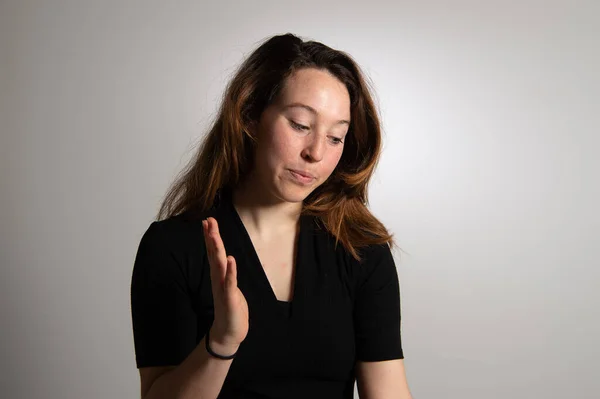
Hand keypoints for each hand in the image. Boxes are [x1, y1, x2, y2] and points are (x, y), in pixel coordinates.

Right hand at [202, 217, 248, 354]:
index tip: (208, 221)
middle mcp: (219, 280)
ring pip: (219, 265)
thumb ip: (225, 273)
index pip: (213, 253)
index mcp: (219, 276)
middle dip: (211, 237)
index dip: (210, 237)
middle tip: (208, 220)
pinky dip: (231, 271)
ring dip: (217, 249)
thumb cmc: (231, 309)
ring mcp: (223, 288)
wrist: (229, 333)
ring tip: (214, 234)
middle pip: (214, 254)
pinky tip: (230, 259)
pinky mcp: (230, 299)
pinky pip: (230, 282)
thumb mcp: (228, 287)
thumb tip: (224, 259)